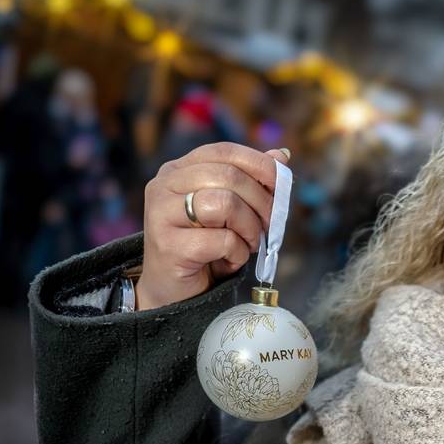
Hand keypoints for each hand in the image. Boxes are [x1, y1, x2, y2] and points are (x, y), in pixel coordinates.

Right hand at [138, 143, 289, 310]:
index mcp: (179, 170)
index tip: (281, 186)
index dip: (260, 165)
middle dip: (261, 203)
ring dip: (250, 228)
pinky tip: (231, 261)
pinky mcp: (169, 245)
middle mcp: (165, 186)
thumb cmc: (205, 247)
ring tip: (248, 244)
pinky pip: (222, 240)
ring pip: (225, 204)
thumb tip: (282, 155)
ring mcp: (162, 214)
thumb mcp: (230, 212)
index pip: (225, 152)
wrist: (174, 291)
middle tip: (269, 227)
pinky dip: (237, 253)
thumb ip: (252, 182)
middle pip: (229, 177)